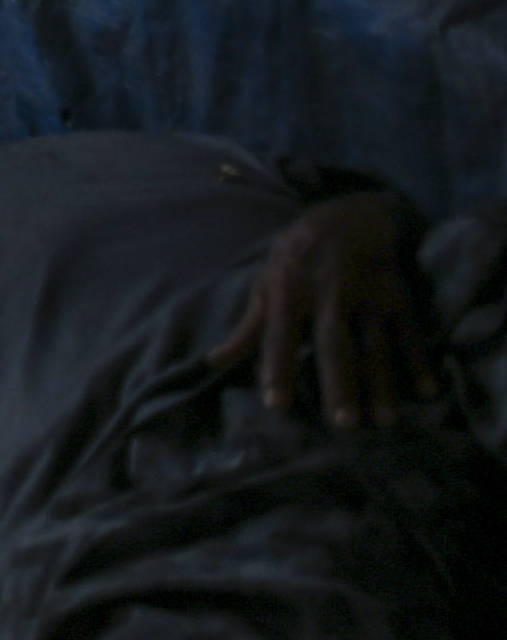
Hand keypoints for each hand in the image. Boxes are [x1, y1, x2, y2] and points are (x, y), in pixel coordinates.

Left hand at [210, 189, 437, 428]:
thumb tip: (213, 362)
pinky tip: (428, 390)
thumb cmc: (295, 257)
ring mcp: (367, 294)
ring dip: (382, 383)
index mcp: (288, 291)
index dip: (278, 369)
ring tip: (385, 420)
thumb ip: (247, 326)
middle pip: (334, 344)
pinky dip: (419, 360)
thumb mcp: (266, 282)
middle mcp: (328, 293)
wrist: (348, 214)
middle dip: (339, 383)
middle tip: (344, 425)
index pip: (280, 336)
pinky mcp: (397, 294)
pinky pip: (410, 331)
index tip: (277, 406)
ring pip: (375, 344)